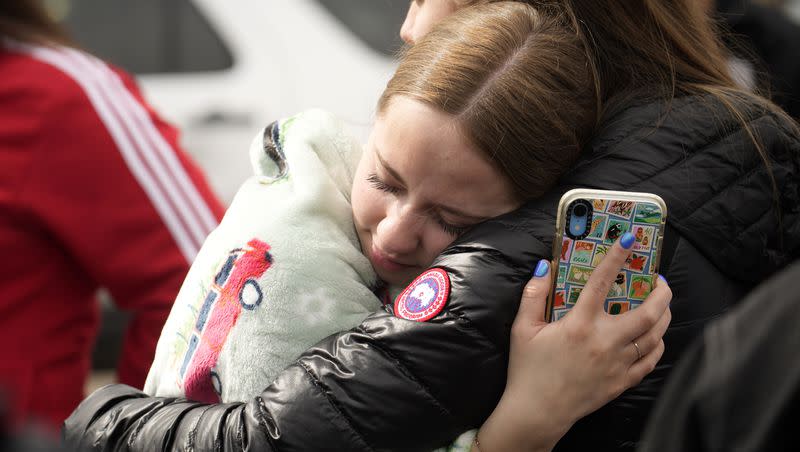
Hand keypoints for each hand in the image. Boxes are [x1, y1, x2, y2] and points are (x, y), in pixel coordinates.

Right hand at [475, 233, 671, 451]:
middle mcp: (604, 342)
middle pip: (647, 313)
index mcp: (578, 325)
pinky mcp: (621, 382)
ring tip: (661, 304)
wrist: (537, 412)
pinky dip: (658, 344)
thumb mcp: (522, 329)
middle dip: (661, 293)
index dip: (617, 258)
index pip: (602, 282)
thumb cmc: (527, 370)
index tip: (629, 241)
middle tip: (659, 280)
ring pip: (655, 336)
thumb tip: (543, 267)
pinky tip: (655, 336)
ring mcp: (617, 364)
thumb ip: (533, 294)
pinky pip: (651, 360)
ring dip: (664, 316)